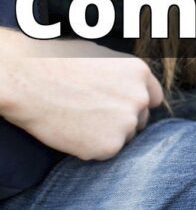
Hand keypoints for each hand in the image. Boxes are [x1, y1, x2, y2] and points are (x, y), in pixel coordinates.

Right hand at [0, 33, 163, 160]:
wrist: (28, 80)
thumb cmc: (56, 62)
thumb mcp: (101, 57)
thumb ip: (122, 76)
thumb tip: (128, 87)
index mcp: (140, 73)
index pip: (153, 98)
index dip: (137, 104)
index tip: (122, 108)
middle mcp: (140, 98)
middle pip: (140, 120)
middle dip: (122, 121)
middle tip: (93, 117)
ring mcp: (126, 123)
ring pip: (124, 137)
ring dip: (107, 134)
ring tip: (78, 120)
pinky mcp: (109, 146)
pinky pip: (104, 152)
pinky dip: (90, 148)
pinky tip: (71, 132)